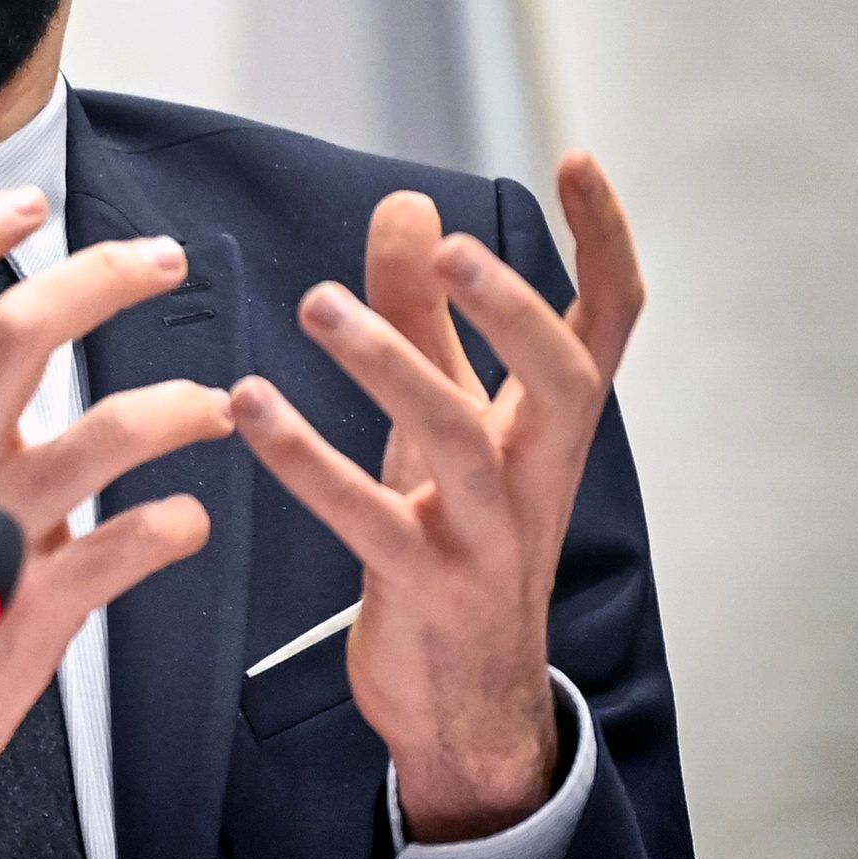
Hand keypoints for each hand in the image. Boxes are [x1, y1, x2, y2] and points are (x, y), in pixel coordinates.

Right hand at [0, 189, 233, 852]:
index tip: (25, 206)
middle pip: (16, 336)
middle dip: (99, 280)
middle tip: (160, 262)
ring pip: (92, 439)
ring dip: (169, 409)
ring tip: (211, 407)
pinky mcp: (31, 617)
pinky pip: (120, 553)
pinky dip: (170, 528)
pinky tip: (186, 522)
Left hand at [228, 157, 644, 842]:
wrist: (465, 700)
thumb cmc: (453, 536)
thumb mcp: (442, 419)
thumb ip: (422, 314)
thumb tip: (406, 200)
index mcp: (551, 428)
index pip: (609, 321)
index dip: (605, 240)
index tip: (577, 158)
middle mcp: (537, 475)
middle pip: (562, 379)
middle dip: (513, 309)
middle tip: (449, 247)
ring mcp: (488, 538)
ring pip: (456, 442)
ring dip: (388, 366)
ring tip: (316, 304)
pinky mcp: (424, 589)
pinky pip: (367, 518)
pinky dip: (306, 460)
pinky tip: (247, 406)